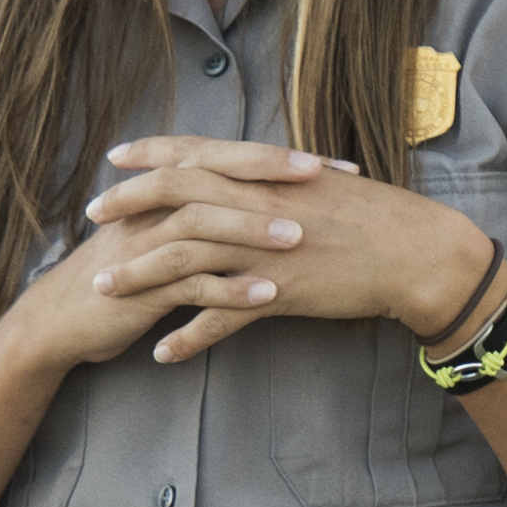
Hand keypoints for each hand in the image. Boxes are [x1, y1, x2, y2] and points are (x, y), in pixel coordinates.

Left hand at [82, 138, 492, 366]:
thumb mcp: (316, 185)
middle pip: (175, 199)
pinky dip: (188, 336)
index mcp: (266, 175)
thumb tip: (245, 177)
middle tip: (91, 218)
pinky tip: (162, 352)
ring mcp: (264, 250)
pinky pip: (221, 318)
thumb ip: (274, 182)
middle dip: (127, 207)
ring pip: (186, 259)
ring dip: (139, 276)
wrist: (415, 251)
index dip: (150, 156)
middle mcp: (257, 206)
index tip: (114, 161)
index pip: (194, 155)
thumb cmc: (373, 216)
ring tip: (104, 291)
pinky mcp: (278, 293)